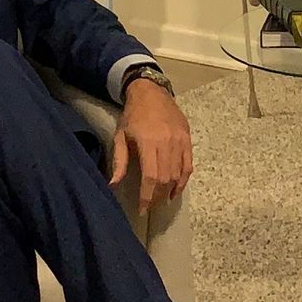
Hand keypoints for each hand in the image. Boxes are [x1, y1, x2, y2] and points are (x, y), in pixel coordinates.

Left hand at [110, 79, 192, 212]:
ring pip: (178, 174)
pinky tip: (176, 190)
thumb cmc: (133, 115)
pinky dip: (183, 181)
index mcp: (148, 142)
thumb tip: (114, 185)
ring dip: (170, 191)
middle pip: (165, 178)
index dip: (147, 196)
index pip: (150, 177)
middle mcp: (166, 143)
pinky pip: (188, 165)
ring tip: (161, 200)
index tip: (142, 209)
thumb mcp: (120, 136)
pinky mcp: (187, 139)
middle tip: (150, 206)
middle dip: (157, 196)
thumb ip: (119, 162)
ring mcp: (179, 141)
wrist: (151, 92)